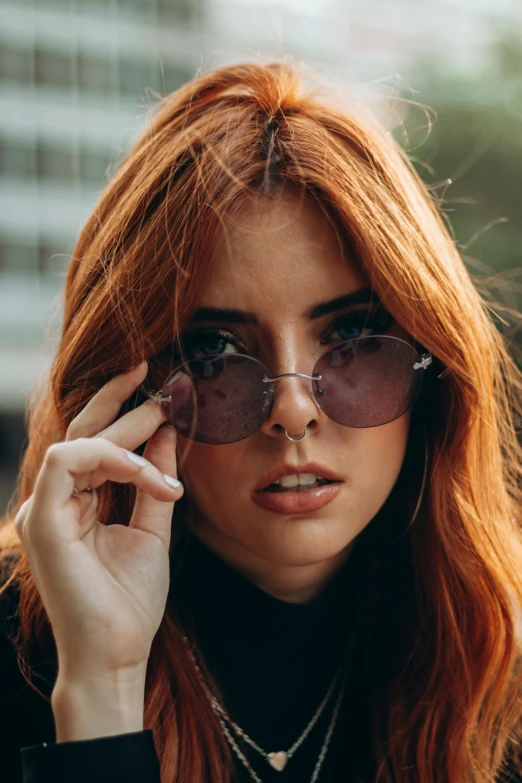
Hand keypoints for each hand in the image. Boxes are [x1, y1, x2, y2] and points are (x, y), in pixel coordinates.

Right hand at [13, 361, 183, 683]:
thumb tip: (165, 434)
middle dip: (123, 402)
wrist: (117, 651)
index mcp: (76, 504)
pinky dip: (112, 458)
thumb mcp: (151, 527)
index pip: (95, 445)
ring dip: (126, 430)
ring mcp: (43, 509)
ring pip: (79, 441)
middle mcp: (55, 501)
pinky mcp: (41, 518)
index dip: (123, 412)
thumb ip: (152, 481)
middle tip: (160, 381)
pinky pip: (69, 461)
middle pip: (84, 434)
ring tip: (165, 421)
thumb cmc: (130, 599)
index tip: (160, 390)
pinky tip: (147, 472)